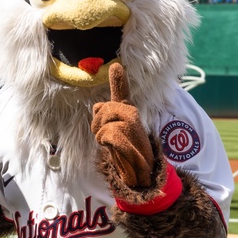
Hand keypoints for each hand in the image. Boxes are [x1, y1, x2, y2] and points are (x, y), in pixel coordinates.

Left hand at [91, 63, 154, 188]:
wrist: (140, 172)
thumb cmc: (124, 149)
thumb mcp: (111, 130)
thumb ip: (105, 116)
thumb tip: (98, 104)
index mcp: (127, 110)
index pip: (121, 93)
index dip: (119, 80)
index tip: (116, 66)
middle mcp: (132, 114)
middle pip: (101, 110)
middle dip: (97, 125)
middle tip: (107, 138)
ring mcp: (133, 125)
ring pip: (103, 124)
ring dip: (102, 137)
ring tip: (114, 145)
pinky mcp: (132, 137)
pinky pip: (108, 134)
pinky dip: (106, 142)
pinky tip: (115, 149)